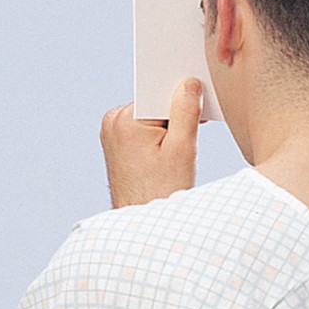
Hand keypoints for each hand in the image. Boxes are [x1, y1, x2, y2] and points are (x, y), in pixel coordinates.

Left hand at [100, 78, 202, 207]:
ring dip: (168, 130)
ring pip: (151, 118)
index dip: (182, 102)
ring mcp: (111, 133)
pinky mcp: (116, 144)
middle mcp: (112, 122)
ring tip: (170, 158)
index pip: (160, 94)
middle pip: (155, 105)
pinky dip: (158, 139)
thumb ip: (186, 111)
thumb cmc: (161, 192)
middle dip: (175, 118)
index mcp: (125, 119)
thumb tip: (189, 83)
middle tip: (182, 146)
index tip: (197, 116)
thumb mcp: (181, 149)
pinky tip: (163, 159)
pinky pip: (144, 130)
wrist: (143, 224)